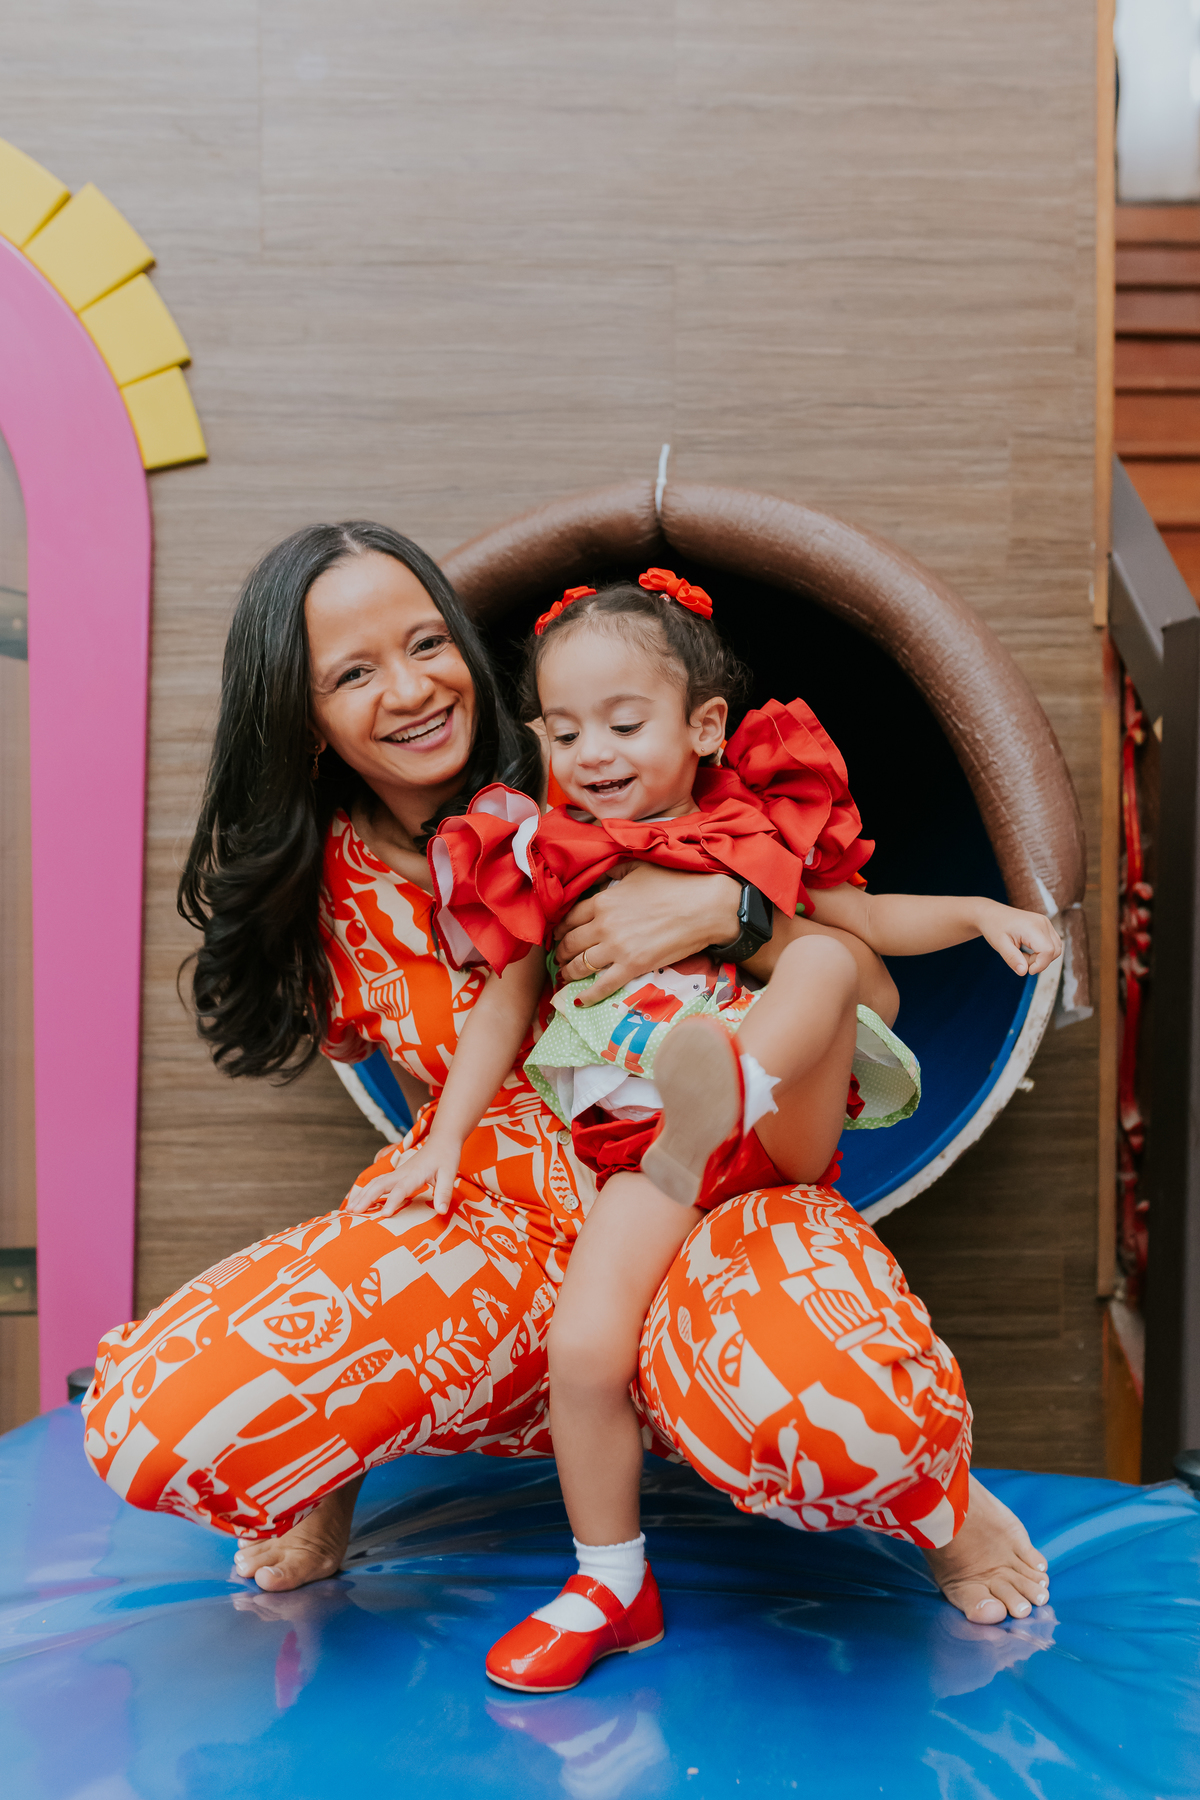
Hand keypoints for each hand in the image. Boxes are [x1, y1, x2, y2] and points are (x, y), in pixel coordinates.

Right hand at [344, 1134, 462, 1217]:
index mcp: (414, 1174)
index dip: (392, 1201)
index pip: (400, 1189)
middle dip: (366, 1198)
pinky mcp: (397, 1174)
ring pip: (376, 1182)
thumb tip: (441, 1211)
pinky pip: (379, 1182)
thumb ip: (444, 1192)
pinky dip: (367, 1190)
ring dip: (362, 1194)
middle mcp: (402, 1173)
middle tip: (352, 1212)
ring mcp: (398, 1173)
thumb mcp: (449, 1174)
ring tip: (349, 1208)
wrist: (442, 1140)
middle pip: (380, 1185)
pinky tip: (360, 1199)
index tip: (384, 1214)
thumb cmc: (446, 1157)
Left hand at [553, 864, 741, 1003]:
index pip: (570, 918)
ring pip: (580, 965)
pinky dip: (588, 995)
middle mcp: (603, 925)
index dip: (561, 929)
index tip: (559, 934)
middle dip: (561, 952)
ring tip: (566, 975)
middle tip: (559, 957)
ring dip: (569, 972)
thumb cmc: (674, 883)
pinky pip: (602, 985)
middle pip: (570, 943)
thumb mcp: (638, 868)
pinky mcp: (633, 966)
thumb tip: (600, 876)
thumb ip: (613, 873)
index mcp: (603, 901)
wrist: (704, 906)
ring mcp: (617, 948)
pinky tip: (580, 1000)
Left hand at [977, 903, 1061, 976]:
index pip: (1048, 951)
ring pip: (1055, 948)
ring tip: (1022, 954)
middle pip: (1054, 951)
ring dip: (1041, 957)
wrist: (992, 913)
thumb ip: (1012, 959)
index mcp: (1032, 927)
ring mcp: (1045, 923)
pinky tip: (1028, 949)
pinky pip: (1052, 943)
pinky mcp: (1045, 925)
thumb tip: (1024, 972)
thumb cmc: (994, 927)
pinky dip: (1042, 951)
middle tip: (1020, 959)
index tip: (1027, 970)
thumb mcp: (999, 945)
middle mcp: (1042, 923)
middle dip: (1039, 962)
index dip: (1040, 965)